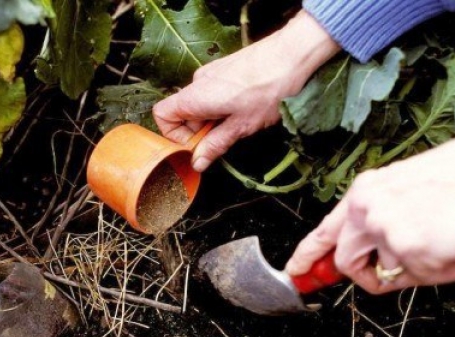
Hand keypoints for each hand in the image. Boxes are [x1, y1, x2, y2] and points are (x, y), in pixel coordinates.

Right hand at [153, 9, 339, 171]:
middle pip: (181, 112)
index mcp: (194, 97)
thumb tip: (197, 162)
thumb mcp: (240, 126)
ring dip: (212, 120)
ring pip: (199, 104)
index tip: (197, 146)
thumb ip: (215, 145)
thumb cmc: (268, 89)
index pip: (162, 115)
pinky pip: (212, 93)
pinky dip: (221, 106)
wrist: (293, 55)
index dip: (173, 135)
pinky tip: (245, 109)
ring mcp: (210, 73)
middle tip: (224, 139)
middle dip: (198, 131)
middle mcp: (197, 82)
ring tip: (240, 122)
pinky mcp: (224, 69)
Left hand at [284, 134, 454, 293]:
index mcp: (365, 191)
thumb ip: (378, 225)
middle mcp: (364, 206)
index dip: (307, 255)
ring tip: (433, 246)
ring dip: (403, 270)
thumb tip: (373, 257)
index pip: (325, 229)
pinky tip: (445, 247)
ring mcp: (381, 226)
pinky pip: (409, 277)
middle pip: (344, 260)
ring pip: (377, 271)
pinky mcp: (406, 246)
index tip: (295, 270)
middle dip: (362, 274)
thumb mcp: (404, 195)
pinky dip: (429, 271)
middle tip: (379, 275)